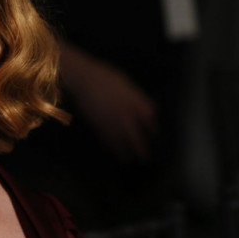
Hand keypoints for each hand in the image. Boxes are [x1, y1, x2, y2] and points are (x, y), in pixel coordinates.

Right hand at [60, 43, 157, 163]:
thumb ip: (138, 98)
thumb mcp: (127, 84)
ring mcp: (112, 123)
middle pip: (138, 138)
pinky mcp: (98, 126)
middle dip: (142, 149)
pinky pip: (107, 140)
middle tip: (145, 157)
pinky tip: (113, 152)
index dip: (153, 129)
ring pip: (122, 143)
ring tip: (129, 160)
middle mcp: (127, 116)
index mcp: (136, 104)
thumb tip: (147, 108)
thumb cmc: (105, 76)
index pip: (150, 121)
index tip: (155, 135)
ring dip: (126, 153)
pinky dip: (111, 148)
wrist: (83, 80)